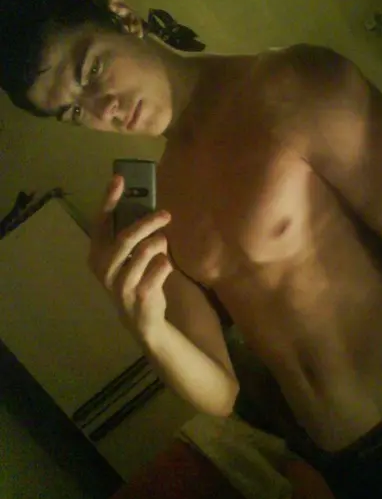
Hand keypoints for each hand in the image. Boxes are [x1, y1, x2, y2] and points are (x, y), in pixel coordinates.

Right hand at [89, 175, 172, 337]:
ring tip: (163, 244)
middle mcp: (104, 268)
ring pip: (145, 251)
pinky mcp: (139, 294)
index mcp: (97, 254)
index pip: (100, 222)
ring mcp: (120, 283)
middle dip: (148, 222)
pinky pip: (161, 267)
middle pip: (127, 237)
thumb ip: (131, 236)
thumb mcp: (127, 257)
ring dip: (159, 243)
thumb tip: (146, 206)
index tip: (119, 179)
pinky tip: (164, 267)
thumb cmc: (135, 278)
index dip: (109, 200)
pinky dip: (166, 263)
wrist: (141, 319)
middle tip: (165, 214)